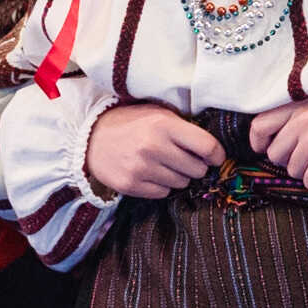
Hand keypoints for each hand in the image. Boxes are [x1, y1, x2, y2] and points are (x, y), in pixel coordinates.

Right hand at [83, 102, 224, 201]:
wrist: (90, 139)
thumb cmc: (131, 123)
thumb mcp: (157, 114)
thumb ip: (183, 127)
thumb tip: (212, 148)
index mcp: (164, 124)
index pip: (206, 146)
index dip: (217, 155)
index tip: (216, 158)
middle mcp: (154, 146)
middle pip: (197, 169)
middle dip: (195, 166)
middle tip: (183, 159)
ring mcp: (141, 168)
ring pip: (182, 183)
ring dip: (178, 176)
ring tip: (163, 164)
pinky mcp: (131, 185)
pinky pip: (163, 193)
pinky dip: (162, 186)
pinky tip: (151, 173)